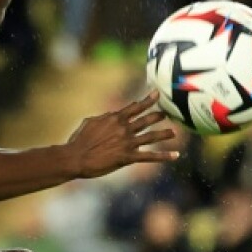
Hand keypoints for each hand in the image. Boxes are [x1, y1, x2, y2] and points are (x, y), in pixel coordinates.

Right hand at [64, 91, 179, 178]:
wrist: (76, 157)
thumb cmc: (79, 140)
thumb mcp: (90, 122)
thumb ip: (104, 117)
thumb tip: (112, 114)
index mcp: (115, 118)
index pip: (135, 107)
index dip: (147, 100)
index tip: (157, 94)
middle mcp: (124, 128)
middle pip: (146, 120)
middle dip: (158, 116)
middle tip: (168, 113)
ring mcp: (127, 142)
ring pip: (151, 136)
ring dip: (164, 134)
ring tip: (174, 132)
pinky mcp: (128, 157)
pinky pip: (150, 156)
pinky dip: (164, 156)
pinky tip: (175, 155)